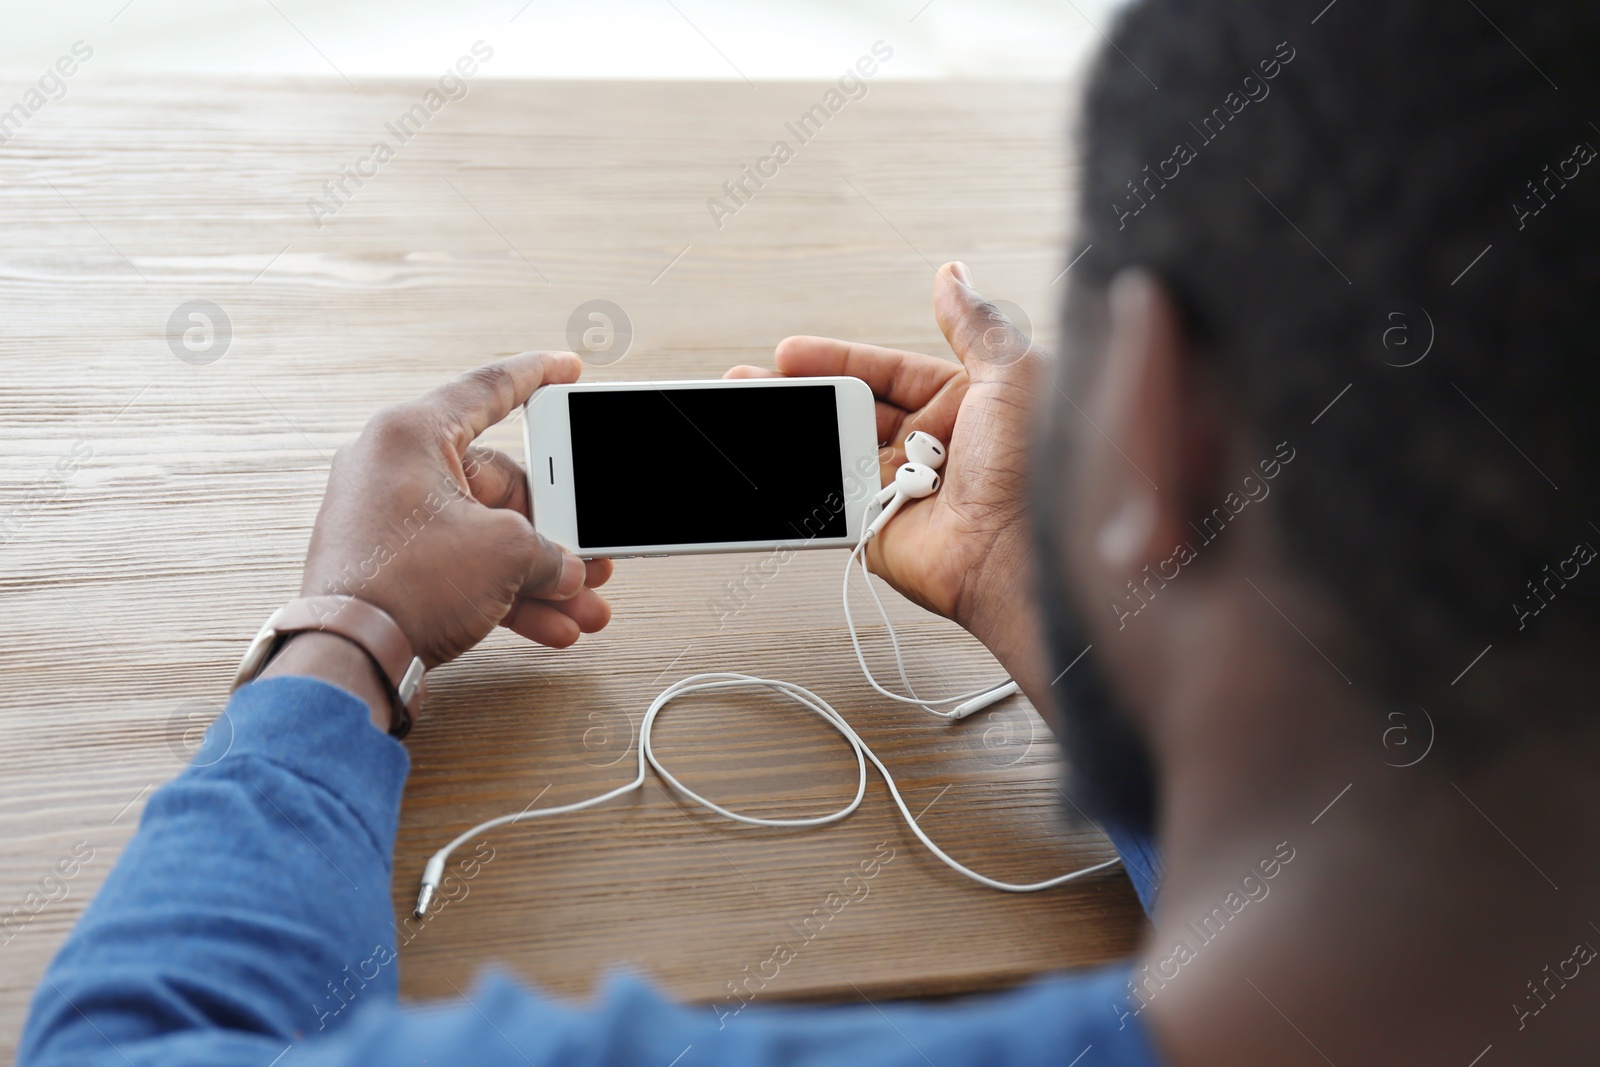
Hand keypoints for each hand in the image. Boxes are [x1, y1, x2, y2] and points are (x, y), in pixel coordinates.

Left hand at [299, 351, 613, 669]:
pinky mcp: (393, 568)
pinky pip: (465, 569)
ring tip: (583, 603)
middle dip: (557, 529)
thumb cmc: (404, 586)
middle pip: (501, 485)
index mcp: (412, 435)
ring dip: (540, 574)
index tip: (567, 369)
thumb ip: (549, 550)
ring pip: (487, 537)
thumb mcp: (506, 553)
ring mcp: (391, 522)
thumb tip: (565, 569)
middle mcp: (395, 470)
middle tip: (593, 549)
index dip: (537, 376)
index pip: (487, 389)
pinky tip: (552, 625)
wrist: (348, 659)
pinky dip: (507, 594)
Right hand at [727, 262, 1042, 670]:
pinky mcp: (879, 530)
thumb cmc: (1034, 463)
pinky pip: (828, 500)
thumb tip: (952, 276)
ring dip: (789, 432)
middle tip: (753, 382)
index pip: (888, 372)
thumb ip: (973, 324)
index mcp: (964, 404)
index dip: (838, 360)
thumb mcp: (1012, 372)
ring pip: (833, 450)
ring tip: (741, 414)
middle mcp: (932, 445)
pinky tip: (762, 463)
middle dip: (801, 393)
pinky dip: (793, 482)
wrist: (1023, 548)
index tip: (790, 352)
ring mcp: (903, 489)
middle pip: (852, 409)